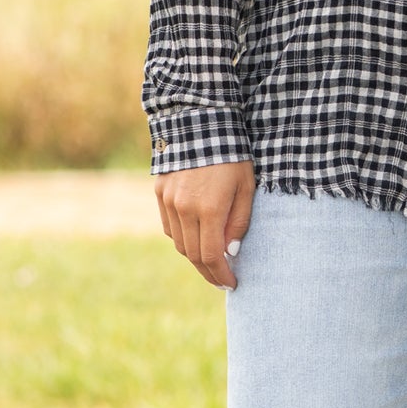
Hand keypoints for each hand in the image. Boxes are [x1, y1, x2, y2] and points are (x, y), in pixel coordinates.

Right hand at [154, 160, 254, 289]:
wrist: (200, 123)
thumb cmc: (232, 155)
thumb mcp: (246, 187)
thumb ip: (239, 222)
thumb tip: (231, 252)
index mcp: (208, 209)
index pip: (211, 256)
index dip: (221, 275)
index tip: (232, 284)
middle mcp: (184, 208)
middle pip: (193, 255)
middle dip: (209, 272)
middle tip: (222, 280)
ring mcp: (168, 201)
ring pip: (179, 243)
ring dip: (195, 257)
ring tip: (212, 262)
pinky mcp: (160, 193)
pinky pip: (169, 227)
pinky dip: (182, 238)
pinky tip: (196, 239)